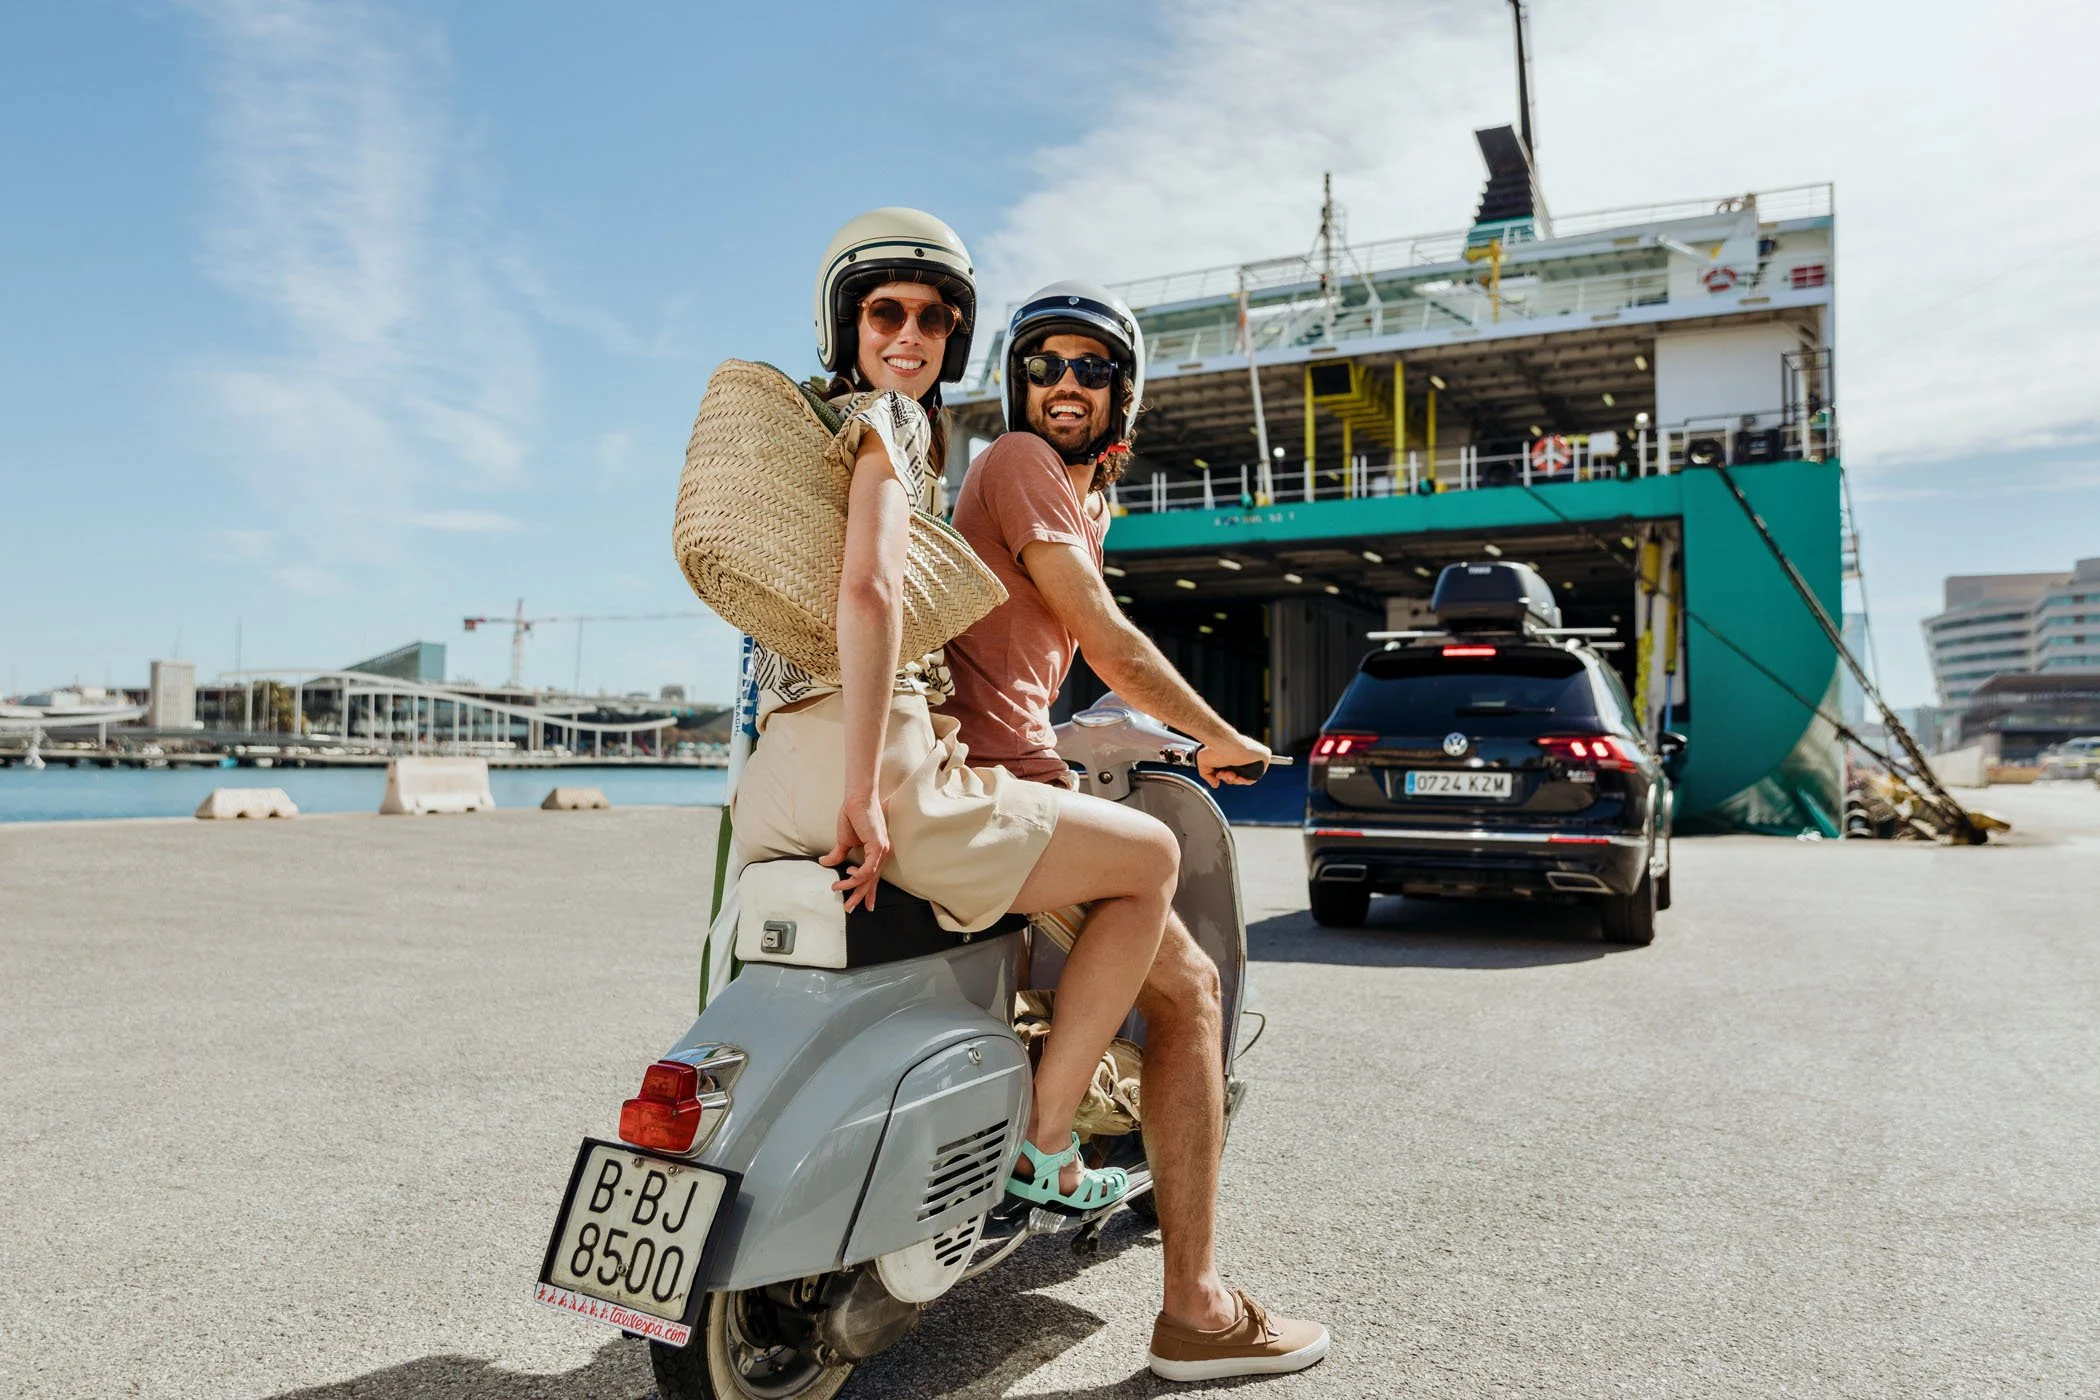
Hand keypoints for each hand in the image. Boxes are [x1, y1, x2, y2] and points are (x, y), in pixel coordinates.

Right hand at [820, 790, 889, 912]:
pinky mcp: (878, 847)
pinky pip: (868, 869)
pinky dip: (857, 875)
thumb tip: (825, 863)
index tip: (866, 906)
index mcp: (877, 853)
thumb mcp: (843, 841)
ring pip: (868, 877)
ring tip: (837, 888)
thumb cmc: (853, 815)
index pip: (873, 877)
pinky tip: (847, 875)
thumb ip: (838, 854)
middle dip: (860, 897)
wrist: (856, 799)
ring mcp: (882, 851)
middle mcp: (883, 854)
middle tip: (849, 908)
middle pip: (872, 881)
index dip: (868, 892)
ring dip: (851, 886)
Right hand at [1197, 731, 1270, 788]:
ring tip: (1228, 774)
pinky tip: (1238, 776)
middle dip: (1230, 779)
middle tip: (1223, 774)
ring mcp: (1255, 755)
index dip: (1227, 777)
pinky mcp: (1264, 755)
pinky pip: (1257, 774)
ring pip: (1248, 777)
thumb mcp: (1204, 763)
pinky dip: (1247, 779)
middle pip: (1241, 775)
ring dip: (1236, 780)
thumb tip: (1215, 784)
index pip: (1235, 771)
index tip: (1219, 775)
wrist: (1223, 743)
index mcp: (1235, 754)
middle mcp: (1245, 755)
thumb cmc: (1213, 748)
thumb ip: (1208, 775)